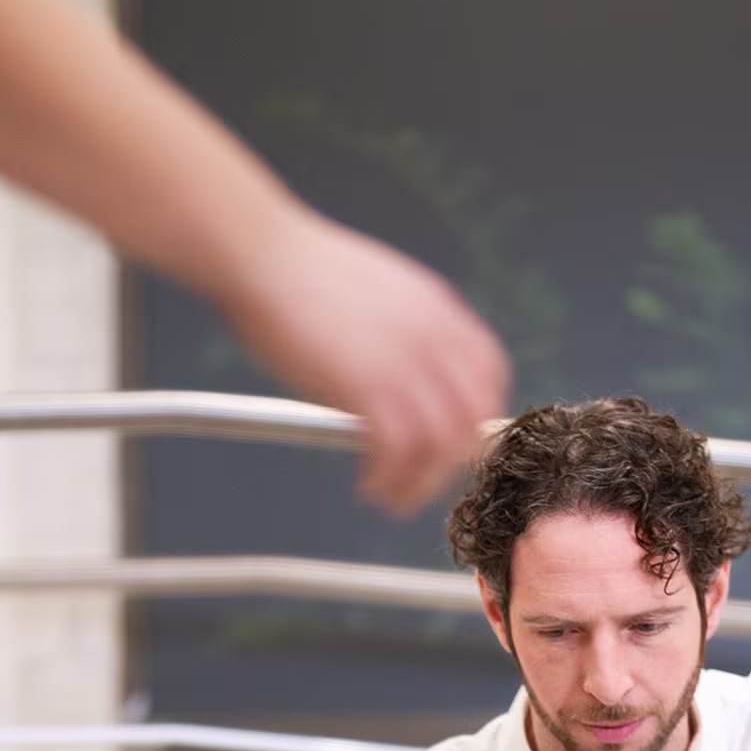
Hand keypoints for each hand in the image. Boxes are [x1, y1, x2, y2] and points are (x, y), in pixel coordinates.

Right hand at [218, 216, 508, 511]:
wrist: (260, 254)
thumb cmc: (295, 272)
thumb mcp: (370, 292)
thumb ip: (394, 330)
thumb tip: (386, 371)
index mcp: (436, 308)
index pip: (489, 371)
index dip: (479, 414)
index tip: (456, 441)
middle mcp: (433, 336)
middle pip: (473, 417)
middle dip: (453, 461)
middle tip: (421, 481)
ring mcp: (405, 362)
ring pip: (441, 445)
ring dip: (419, 482)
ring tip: (392, 496)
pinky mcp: (369, 386)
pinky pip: (398, 452)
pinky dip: (388, 479)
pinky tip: (368, 485)